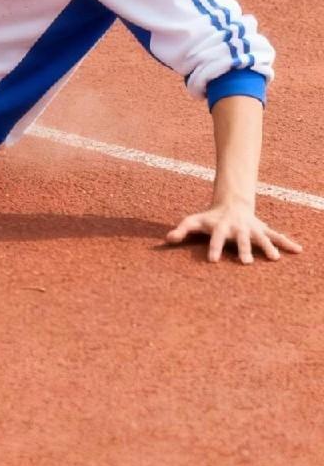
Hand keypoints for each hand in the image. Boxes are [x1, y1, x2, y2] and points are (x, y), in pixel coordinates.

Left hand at [166, 200, 302, 263]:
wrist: (231, 203)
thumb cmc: (211, 217)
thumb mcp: (195, 221)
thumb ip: (182, 230)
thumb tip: (167, 239)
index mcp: (221, 227)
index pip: (216, 238)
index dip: (214, 248)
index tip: (212, 261)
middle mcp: (238, 228)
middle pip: (241, 239)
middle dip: (244, 250)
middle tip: (245, 262)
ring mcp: (252, 229)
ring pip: (261, 238)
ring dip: (268, 247)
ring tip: (274, 258)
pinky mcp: (263, 230)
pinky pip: (277, 236)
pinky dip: (287, 242)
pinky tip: (298, 250)